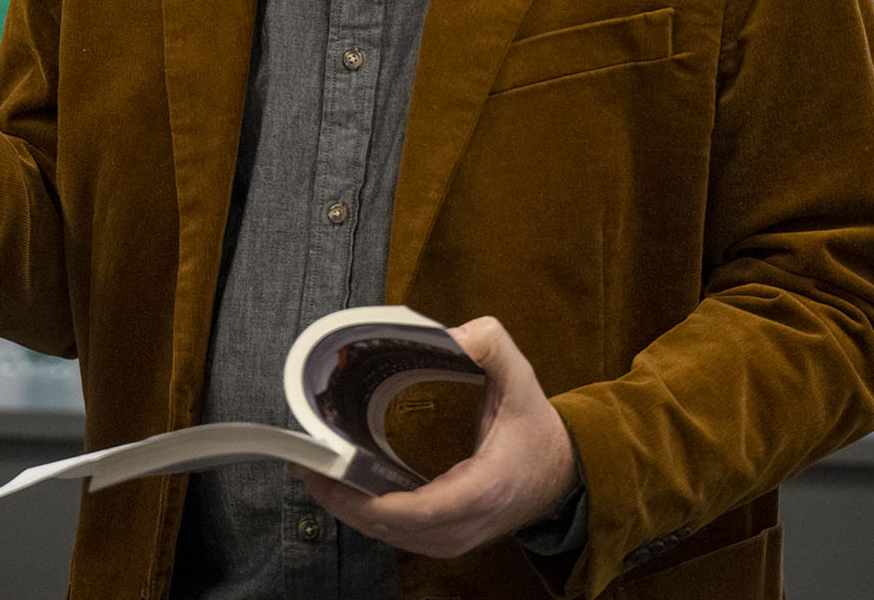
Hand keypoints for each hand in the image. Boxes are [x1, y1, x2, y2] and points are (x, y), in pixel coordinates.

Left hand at [296, 316, 579, 558]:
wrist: (564, 474)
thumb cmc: (537, 430)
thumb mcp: (521, 378)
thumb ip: (490, 345)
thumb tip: (449, 334)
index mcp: (482, 489)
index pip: (418, 510)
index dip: (370, 499)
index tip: (334, 474)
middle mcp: (467, 523)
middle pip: (394, 529)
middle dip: (346, 502)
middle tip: (309, 469)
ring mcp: (457, 538)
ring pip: (392, 538)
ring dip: (352, 512)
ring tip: (317, 478)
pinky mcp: (450, 539)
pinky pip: (401, 537)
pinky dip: (371, 518)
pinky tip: (347, 493)